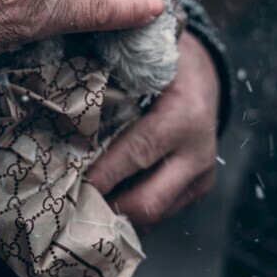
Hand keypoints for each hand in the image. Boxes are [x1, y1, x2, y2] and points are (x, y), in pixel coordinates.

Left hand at [87, 31, 218, 231]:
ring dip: (120, 211)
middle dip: (109, 206)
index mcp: (184, 116)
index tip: (75, 183)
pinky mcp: (201, 186)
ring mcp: (203, 174)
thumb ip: (115, 85)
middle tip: (75, 204)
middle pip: (149, 200)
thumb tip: (70, 109)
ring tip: (87, 203)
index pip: (138, 152)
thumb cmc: (167, 63)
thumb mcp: (145, 66)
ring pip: (156, 213)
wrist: (206, 73)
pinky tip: (112, 195)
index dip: (104, 172)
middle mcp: (198, 152)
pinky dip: (135, 207)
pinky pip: (163, 210)